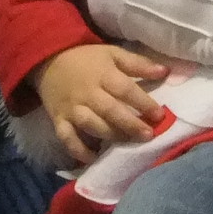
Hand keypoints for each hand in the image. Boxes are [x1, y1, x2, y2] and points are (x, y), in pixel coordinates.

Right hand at [31, 44, 167, 165]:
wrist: (48, 60)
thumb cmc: (87, 58)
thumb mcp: (113, 53)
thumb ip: (138, 63)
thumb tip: (165, 71)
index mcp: (103, 75)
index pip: (125, 90)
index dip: (143, 103)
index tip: (160, 115)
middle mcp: (88, 93)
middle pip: (110, 111)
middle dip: (130, 125)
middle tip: (148, 135)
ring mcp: (72, 109)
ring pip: (91, 125)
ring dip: (110, 136)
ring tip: (127, 144)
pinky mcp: (59, 120)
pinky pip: (67, 138)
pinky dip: (78, 151)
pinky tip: (92, 159)